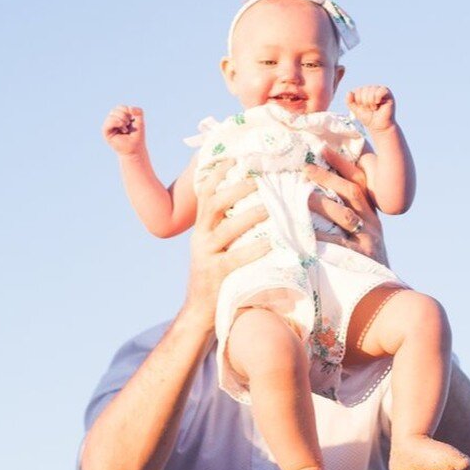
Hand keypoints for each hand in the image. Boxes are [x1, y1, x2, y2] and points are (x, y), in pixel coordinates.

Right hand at [102, 105, 145, 156]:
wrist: (135, 148)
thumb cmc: (137, 135)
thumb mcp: (140, 120)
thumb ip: (138, 111)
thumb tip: (129, 108)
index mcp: (119, 117)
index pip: (120, 107)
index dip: (127, 110)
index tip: (132, 119)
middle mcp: (113, 121)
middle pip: (115, 110)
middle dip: (124, 115)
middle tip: (128, 124)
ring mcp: (109, 126)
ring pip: (111, 114)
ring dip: (121, 119)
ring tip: (125, 128)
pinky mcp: (106, 132)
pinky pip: (108, 122)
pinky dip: (116, 122)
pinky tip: (122, 128)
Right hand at [183, 160, 270, 330]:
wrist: (200, 312)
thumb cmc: (217, 275)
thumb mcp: (217, 246)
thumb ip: (228, 225)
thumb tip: (255, 201)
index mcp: (202, 229)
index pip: (206, 195)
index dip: (217, 175)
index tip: (234, 157)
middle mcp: (200, 239)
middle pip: (212, 206)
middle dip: (234, 189)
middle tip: (256, 179)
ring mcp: (206, 257)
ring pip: (224, 230)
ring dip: (247, 216)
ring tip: (267, 207)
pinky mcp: (216, 276)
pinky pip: (235, 260)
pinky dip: (253, 250)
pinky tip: (269, 243)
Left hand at [304, 148, 388, 265]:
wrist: (382, 294)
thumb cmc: (361, 262)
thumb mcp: (357, 236)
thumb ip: (342, 217)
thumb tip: (312, 195)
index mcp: (370, 213)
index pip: (358, 181)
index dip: (342, 164)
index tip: (323, 149)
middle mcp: (371, 222)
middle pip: (350, 192)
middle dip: (328, 177)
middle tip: (305, 168)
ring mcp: (368, 239)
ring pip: (344, 214)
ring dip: (321, 203)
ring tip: (300, 196)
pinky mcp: (361, 258)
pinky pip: (338, 243)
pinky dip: (320, 237)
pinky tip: (304, 232)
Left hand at [346, 85, 395, 132]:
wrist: (379, 126)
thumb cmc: (368, 118)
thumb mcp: (356, 110)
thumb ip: (349, 102)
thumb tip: (349, 92)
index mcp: (364, 91)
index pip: (358, 90)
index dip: (359, 101)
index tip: (363, 108)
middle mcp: (372, 89)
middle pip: (364, 89)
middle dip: (365, 102)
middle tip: (370, 109)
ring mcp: (380, 90)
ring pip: (372, 90)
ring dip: (371, 102)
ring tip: (374, 108)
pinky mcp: (388, 93)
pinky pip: (381, 91)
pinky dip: (377, 98)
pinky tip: (378, 103)